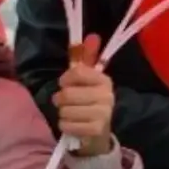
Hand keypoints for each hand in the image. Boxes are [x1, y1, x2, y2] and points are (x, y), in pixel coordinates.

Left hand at [52, 35, 114, 156]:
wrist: (99, 132)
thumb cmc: (89, 101)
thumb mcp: (86, 79)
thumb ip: (86, 57)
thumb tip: (92, 36)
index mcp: (104, 80)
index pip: (77, 71)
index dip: (65, 78)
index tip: (65, 83)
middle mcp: (107, 95)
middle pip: (68, 93)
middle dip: (61, 98)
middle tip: (64, 102)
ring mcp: (103, 113)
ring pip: (66, 110)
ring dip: (62, 113)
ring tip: (69, 113)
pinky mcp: (96, 130)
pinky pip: (68, 125)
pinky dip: (65, 125)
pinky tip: (71, 124)